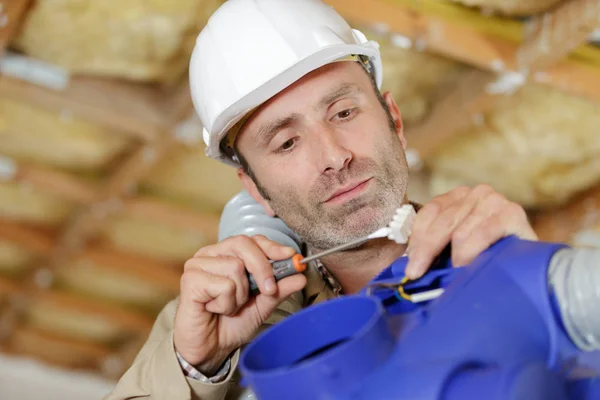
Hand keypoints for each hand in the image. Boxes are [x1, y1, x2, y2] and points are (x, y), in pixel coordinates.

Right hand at [173, 235, 306, 374]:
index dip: (273, 247)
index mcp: (227, 254)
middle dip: (262, 269)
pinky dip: (226, 303)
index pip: (252, 239)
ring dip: (239, 295)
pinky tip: (215, 309)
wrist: (210, 349)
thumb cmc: (231, 323)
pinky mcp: (189, 279)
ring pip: (235, 266)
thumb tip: (301, 275)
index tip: (292, 257)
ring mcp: (197, 265)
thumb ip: (280, 288)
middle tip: (267, 291)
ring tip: (228, 306)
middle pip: (243, 244)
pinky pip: (223, 285)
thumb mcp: (263, 305)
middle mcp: (210, 254)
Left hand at [405, 184, 536, 278]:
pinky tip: (467, 267)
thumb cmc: (489, 256)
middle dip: (426, 251)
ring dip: (453, 258)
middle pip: (442, 222)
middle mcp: (477, 193)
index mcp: (459, 196)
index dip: (417, 240)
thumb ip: (436, 246)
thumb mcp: (457, 246)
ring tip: (452, 276)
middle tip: (417, 274)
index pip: (429, 212)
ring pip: (460, 232)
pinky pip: (482, 233)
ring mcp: (496, 200)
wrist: (532, 264)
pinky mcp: (513, 213)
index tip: (409, 265)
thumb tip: (407, 265)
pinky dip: (472, 253)